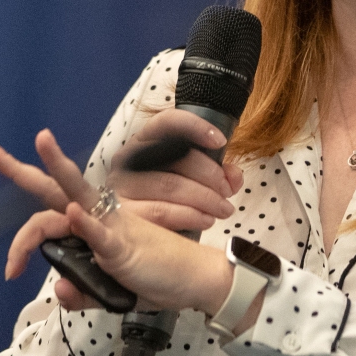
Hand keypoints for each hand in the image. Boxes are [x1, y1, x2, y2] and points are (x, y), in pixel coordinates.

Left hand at [0, 130, 231, 315]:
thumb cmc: (158, 280)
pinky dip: (87, 225)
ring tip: (42, 141)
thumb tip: (57, 289)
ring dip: (59, 169)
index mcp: (95, 226)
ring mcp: (113, 228)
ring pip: (78, 195)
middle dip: (21, 171)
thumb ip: (83, 292)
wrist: (196, 281)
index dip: (23, 241)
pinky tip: (73, 213)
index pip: (51, 216)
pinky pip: (102, 234)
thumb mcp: (112, 293)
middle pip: (56, 189)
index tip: (9, 271)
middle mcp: (100, 218)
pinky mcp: (125, 247)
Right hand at [109, 108, 245, 232]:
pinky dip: (190, 216)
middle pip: (175, 157)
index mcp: (145, 140)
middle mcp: (128, 158)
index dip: (195, 127)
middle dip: (210, 174)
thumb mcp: (193, 178)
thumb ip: (217, 172)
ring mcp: (122, 186)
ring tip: (224, 208)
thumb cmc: (169, 199)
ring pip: (170, 185)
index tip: (221, 142)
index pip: (167, 122)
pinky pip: (161, 212)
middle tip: (227, 190)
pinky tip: (206, 220)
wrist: (140, 234)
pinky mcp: (124, 214)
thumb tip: (233, 176)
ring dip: (205, 198)